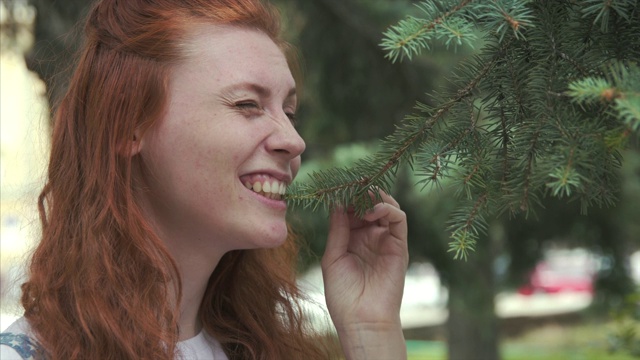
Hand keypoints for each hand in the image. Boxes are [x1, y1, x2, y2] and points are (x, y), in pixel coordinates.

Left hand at [322, 190, 407, 358]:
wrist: (362, 319)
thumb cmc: (343, 295)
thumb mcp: (332, 258)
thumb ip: (337, 230)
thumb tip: (336, 203)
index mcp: (351, 240)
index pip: (351, 211)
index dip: (345, 198)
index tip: (336, 187)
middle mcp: (369, 237)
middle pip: (368, 206)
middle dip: (360, 194)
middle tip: (352, 184)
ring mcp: (386, 241)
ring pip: (386, 208)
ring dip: (375, 198)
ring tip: (363, 195)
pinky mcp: (400, 246)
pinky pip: (399, 220)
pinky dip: (388, 209)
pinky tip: (373, 210)